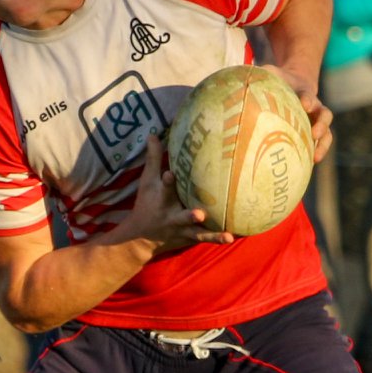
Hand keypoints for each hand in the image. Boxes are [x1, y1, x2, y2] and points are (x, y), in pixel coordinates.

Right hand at [119, 135, 233, 253]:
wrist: (140, 237)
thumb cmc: (146, 203)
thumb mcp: (147, 181)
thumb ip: (153, 158)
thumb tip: (154, 133)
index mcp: (161, 199)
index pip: (163, 188)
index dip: (167, 181)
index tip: (170, 174)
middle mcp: (171, 216)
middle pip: (181, 216)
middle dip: (190, 216)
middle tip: (200, 214)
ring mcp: (181, 230)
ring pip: (197, 233)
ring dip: (211, 235)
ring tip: (227, 237)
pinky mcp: (188, 238)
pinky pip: (204, 238)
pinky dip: (216, 239)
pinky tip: (232, 238)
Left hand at [261, 64, 332, 164]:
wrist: (295, 84)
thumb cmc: (278, 80)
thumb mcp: (270, 73)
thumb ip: (260, 74)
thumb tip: (239, 76)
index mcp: (304, 93)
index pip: (308, 95)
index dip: (308, 100)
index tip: (304, 104)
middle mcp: (315, 108)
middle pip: (324, 116)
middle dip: (321, 125)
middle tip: (314, 133)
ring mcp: (316, 121)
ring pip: (326, 133)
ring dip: (323, 144)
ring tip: (316, 157)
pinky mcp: (313, 133)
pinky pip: (319, 145)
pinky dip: (316, 153)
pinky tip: (308, 166)